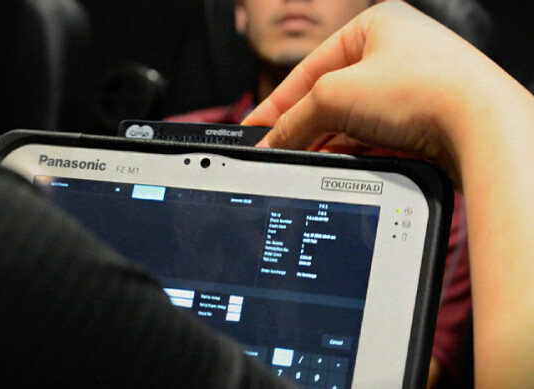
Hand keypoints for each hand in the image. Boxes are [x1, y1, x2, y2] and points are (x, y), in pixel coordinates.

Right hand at [243, 0, 511, 189]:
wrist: (481, 129)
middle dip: (303, 127)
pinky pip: (371, 139)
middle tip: (277, 150)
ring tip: (302, 162)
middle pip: (329, 98)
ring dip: (326, 143)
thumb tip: (274, 141)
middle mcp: (394, 55)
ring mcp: (409, 91)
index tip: (257, 126)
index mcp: (374, 27)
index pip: (309, 68)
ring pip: (351, 122)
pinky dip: (351, 153)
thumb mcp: (335, 96)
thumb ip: (295, 119)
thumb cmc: (423, 89)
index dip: (277, 101)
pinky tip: (334, 166)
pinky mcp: (420, 123)